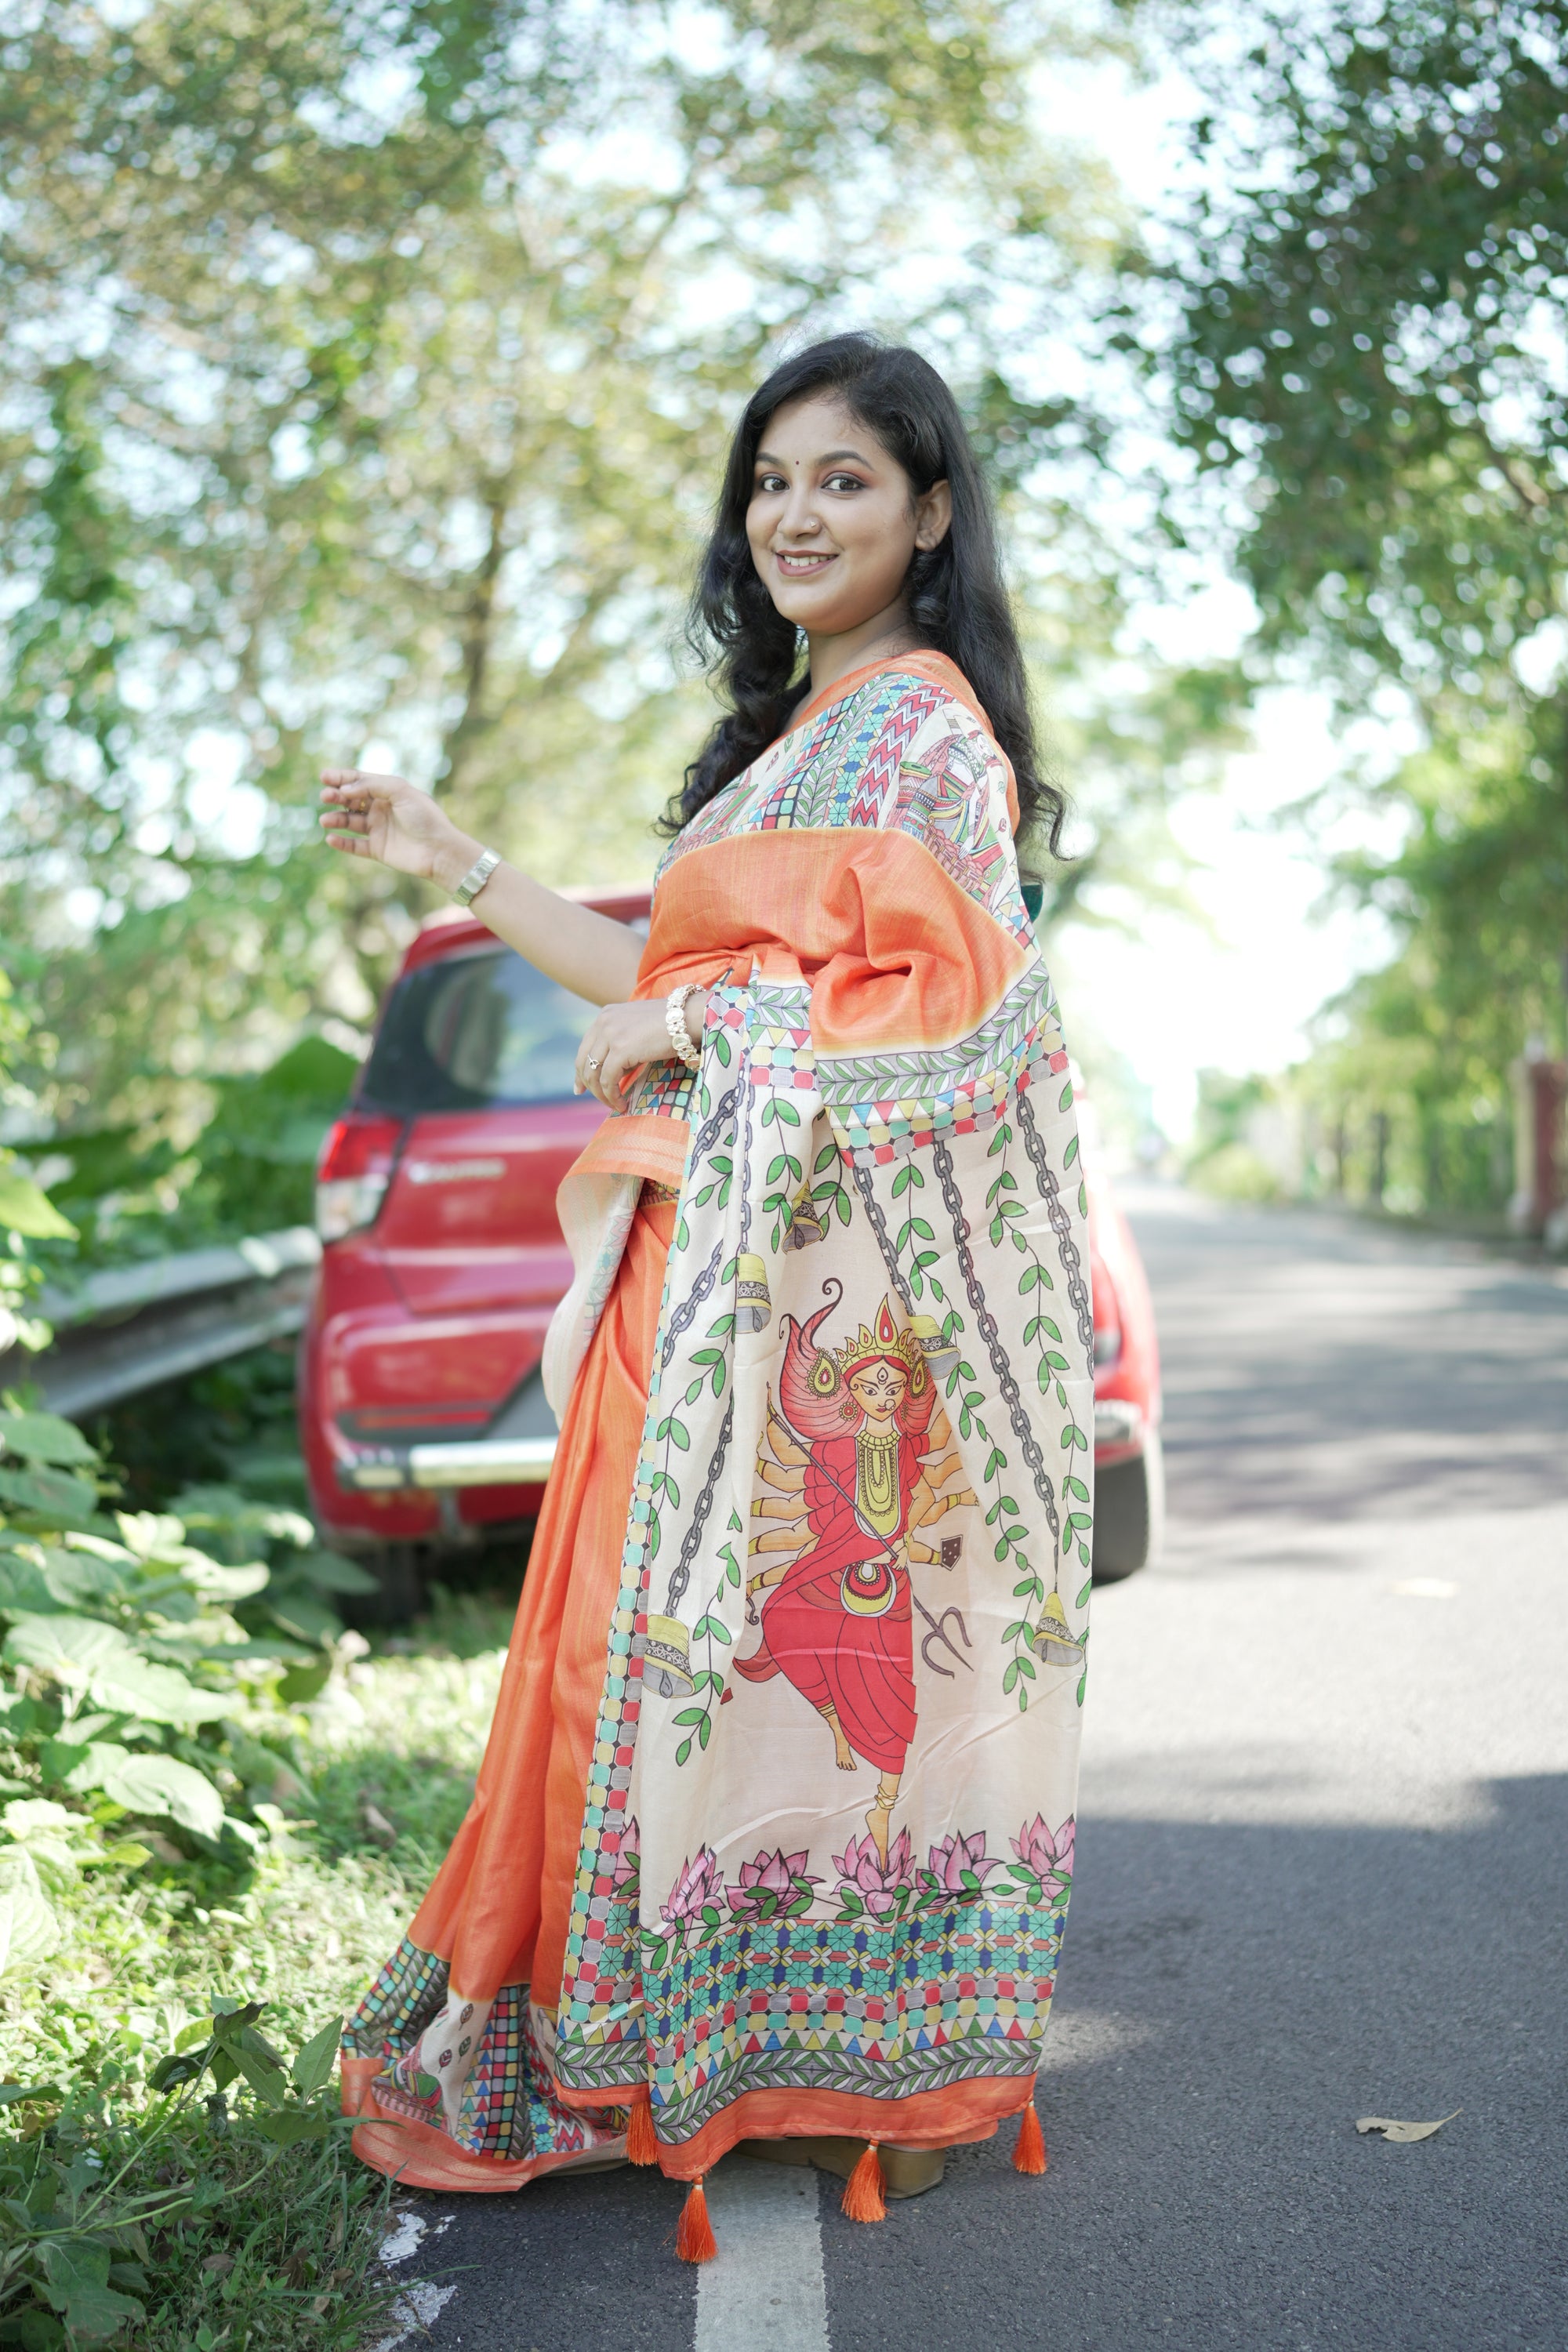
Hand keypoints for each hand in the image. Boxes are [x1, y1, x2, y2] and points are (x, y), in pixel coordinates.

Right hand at [319, 769, 478, 889]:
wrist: (440, 850)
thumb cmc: (425, 818)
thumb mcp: (401, 791)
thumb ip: (372, 785)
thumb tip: (345, 789)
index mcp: (389, 792)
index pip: (360, 781)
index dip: (341, 777)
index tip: (324, 776)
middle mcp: (382, 809)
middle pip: (351, 800)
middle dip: (336, 796)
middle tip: (326, 796)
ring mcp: (379, 829)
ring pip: (350, 822)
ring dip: (336, 819)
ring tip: (325, 820)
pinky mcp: (378, 849)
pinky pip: (354, 845)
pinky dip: (342, 842)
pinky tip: (331, 838)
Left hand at [574, 992, 705, 1108]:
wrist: (688, 1016)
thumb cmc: (672, 1023)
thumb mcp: (639, 1026)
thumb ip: (624, 1039)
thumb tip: (618, 1066)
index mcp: (606, 1015)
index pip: (585, 1046)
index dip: (580, 1070)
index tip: (581, 1087)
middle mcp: (604, 1022)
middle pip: (583, 1061)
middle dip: (586, 1084)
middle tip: (596, 1099)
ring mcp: (610, 1035)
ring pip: (594, 1073)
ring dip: (602, 1094)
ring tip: (615, 1104)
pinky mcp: (620, 1050)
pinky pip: (608, 1080)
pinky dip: (613, 1096)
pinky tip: (622, 1104)